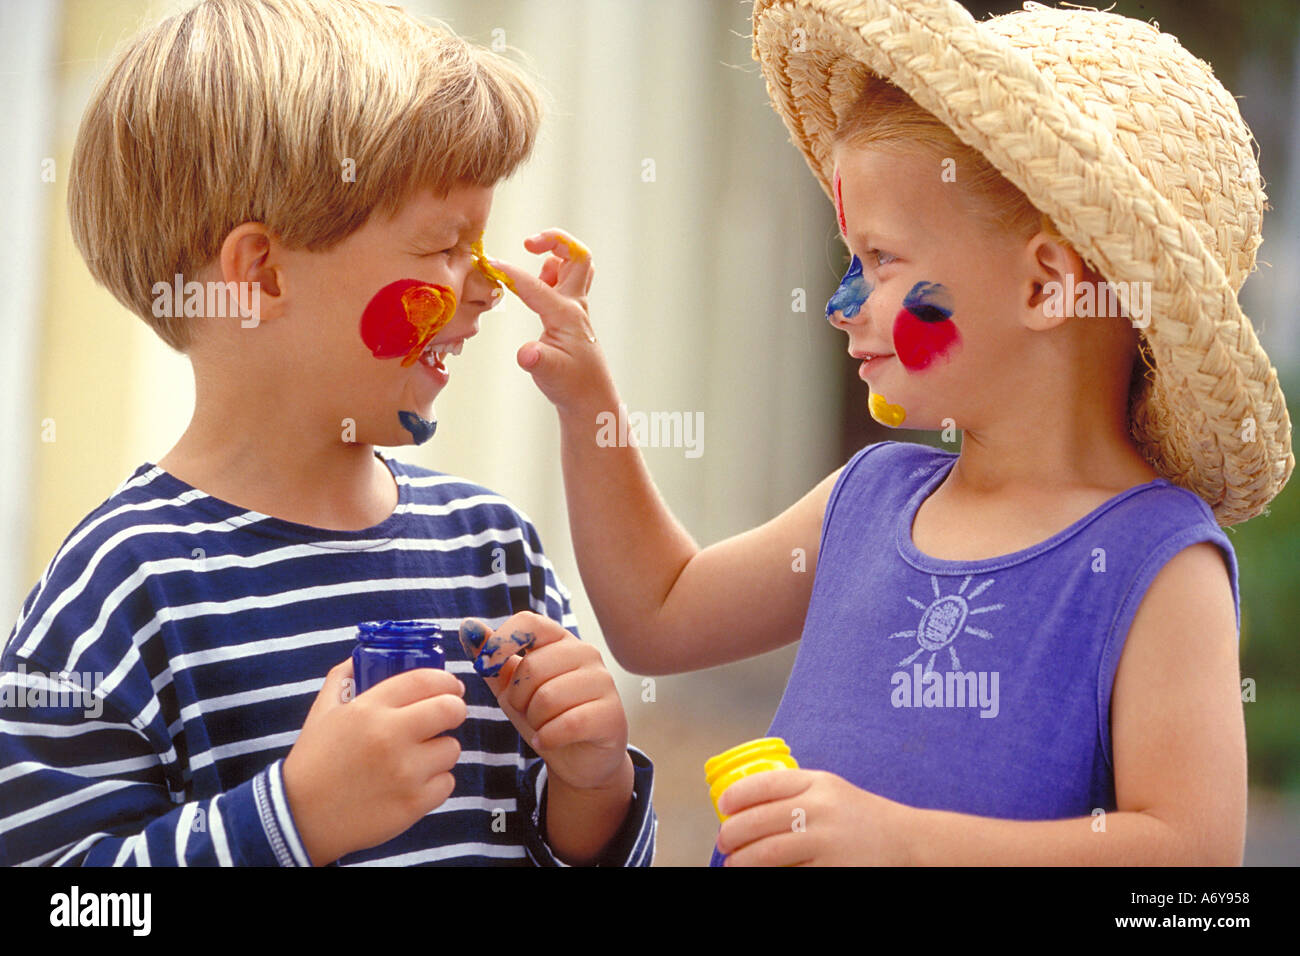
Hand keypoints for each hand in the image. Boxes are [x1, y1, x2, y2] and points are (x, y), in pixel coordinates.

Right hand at [282, 658, 466, 865]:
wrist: (301, 819)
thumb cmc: (314, 761)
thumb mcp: (323, 711)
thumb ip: (343, 677)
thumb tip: (363, 656)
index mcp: (369, 709)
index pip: (426, 680)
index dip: (446, 681)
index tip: (451, 687)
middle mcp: (390, 737)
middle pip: (451, 710)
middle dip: (455, 709)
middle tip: (447, 716)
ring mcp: (405, 772)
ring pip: (452, 748)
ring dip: (441, 750)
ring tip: (419, 756)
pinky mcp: (413, 803)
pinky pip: (447, 783)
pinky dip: (436, 782)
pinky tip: (414, 782)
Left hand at [459, 612, 629, 791]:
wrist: (579, 759)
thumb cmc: (545, 717)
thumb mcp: (511, 688)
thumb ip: (492, 660)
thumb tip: (468, 626)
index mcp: (560, 641)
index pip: (529, 623)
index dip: (501, 642)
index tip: (486, 666)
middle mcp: (586, 653)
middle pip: (533, 668)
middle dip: (518, 698)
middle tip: (527, 711)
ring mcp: (603, 682)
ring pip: (548, 698)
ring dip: (534, 721)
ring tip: (542, 726)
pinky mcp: (611, 714)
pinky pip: (568, 723)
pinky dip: (548, 738)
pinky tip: (549, 741)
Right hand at [486, 229, 615, 414]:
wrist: (590, 398)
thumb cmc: (570, 386)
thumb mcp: (550, 376)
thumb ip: (537, 361)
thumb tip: (527, 354)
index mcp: (565, 315)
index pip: (534, 285)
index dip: (510, 272)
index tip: (488, 264)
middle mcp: (574, 306)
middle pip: (578, 257)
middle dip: (554, 241)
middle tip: (528, 244)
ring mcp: (576, 308)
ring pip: (576, 265)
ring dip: (557, 256)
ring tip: (534, 265)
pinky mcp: (572, 314)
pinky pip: (568, 279)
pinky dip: (554, 271)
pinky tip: (538, 286)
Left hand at [715, 768, 916, 865]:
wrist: (906, 840)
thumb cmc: (858, 816)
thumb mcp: (829, 790)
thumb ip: (794, 791)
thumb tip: (742, 805)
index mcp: (817, 783)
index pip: (764, 784)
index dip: (736, 796)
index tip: (723, 807)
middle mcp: (821, 809)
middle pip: (758, 822)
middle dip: (731, 835)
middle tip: (724, 844)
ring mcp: (828, 842)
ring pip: (767, 853)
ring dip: (742, 862)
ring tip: (734, 865)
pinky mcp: (834, 870)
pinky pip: (790, 876)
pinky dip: (769, 877)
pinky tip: (762, 877)